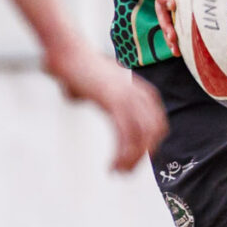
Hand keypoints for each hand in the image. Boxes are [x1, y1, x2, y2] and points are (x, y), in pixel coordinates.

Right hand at [43, 35, 169, 172]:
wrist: (69, 55)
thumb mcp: (101, 89)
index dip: (149, 146)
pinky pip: (126, 135)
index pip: (157, 125)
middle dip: (141, 156)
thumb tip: (96, 107)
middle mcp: (140, 95)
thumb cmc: (80, 71)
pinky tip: (112, 166)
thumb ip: (107, 101)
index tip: (134, 160)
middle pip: (153, 133)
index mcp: (142, 92)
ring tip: (118, 172)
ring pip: (141, 138)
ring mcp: (129, 98)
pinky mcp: (114, 102)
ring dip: (131, 160)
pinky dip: (122, 155)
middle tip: (125, 171)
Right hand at [147, 0, 184, 52]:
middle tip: (173, 37)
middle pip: (162, 12)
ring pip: (166, 22)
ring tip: (176, 51)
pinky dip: (175, 37)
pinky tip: (180, 51)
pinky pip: (173, 23)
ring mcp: (165, 3)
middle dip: (167, 25)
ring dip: (170, 36)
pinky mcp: (171, 9)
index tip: (171, 3)